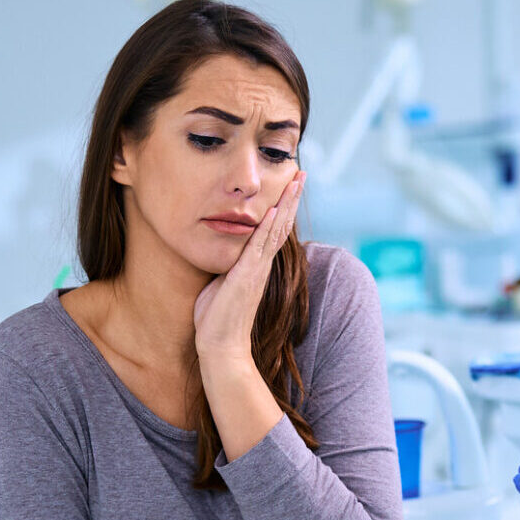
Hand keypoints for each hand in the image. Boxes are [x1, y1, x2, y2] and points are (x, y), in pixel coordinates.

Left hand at [193, 172, 302, 371]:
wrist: (221, 347)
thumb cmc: (217, 320)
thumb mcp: (220, 284)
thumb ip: (226, 267)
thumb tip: (221, 256)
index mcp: (255, 265)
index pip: (273, 230)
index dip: (282, 207)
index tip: (288, 185)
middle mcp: (261, 265)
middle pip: (281, 224)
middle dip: (291, 197)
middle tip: (301, 172)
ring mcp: (256, 270)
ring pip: (276, 230)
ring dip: (286, 204)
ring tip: (296, 181)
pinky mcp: (246, 277)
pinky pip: (260, 247)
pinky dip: (268, 227)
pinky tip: (274, 209)